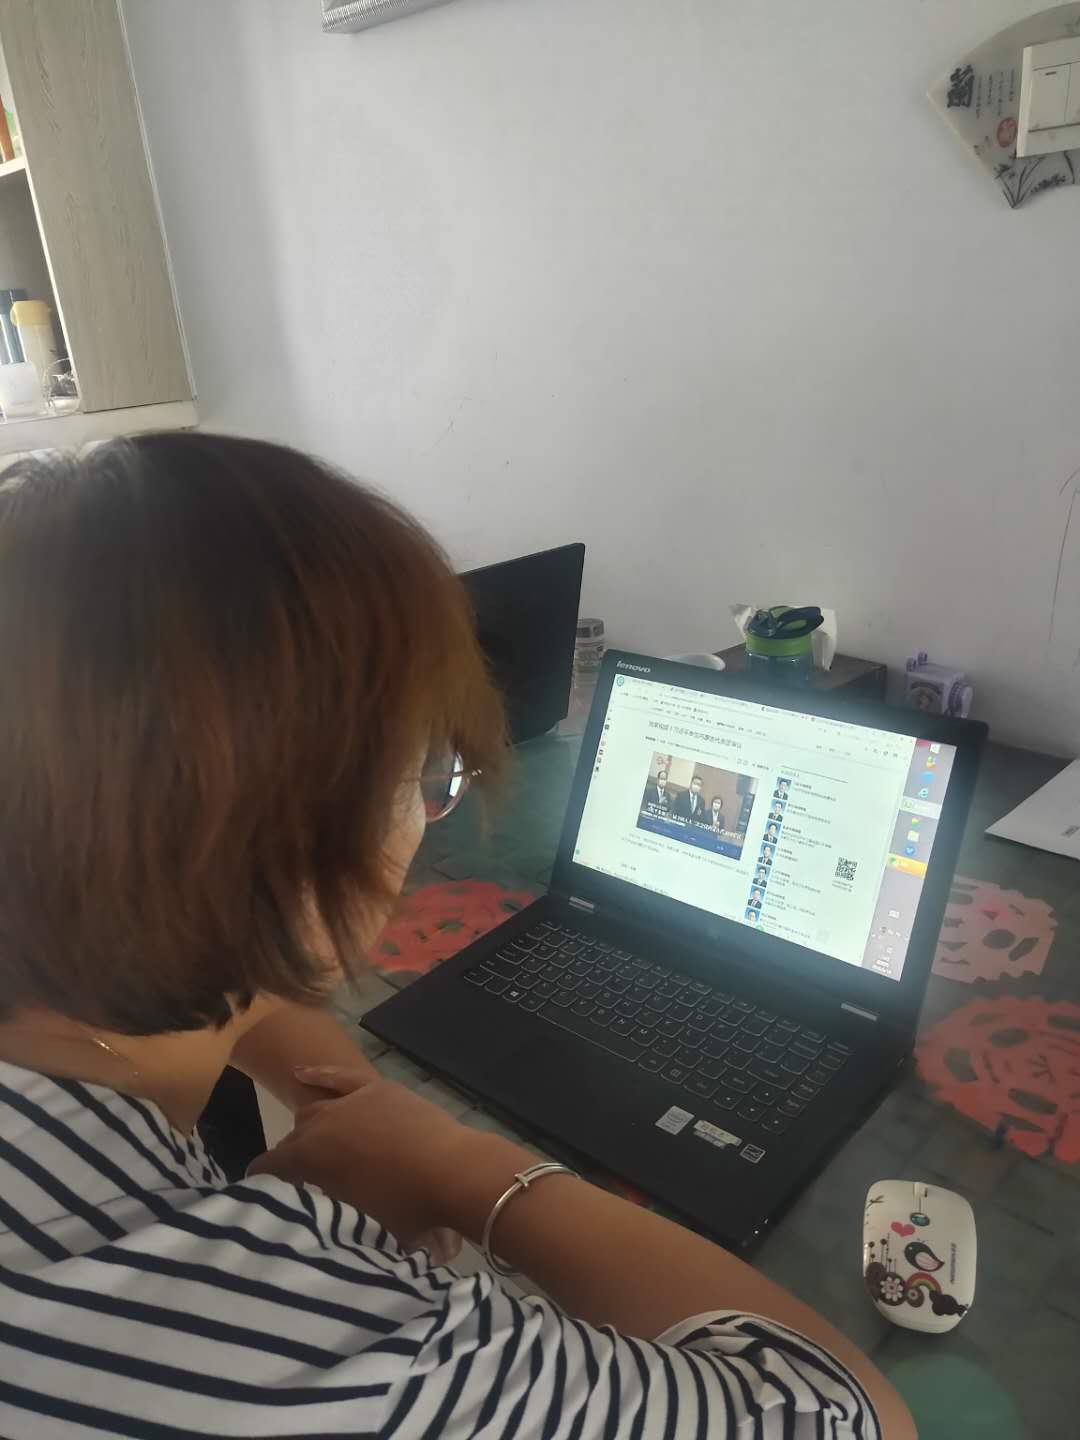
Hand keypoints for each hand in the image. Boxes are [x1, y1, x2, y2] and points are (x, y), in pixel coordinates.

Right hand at [247, 1066, 530, 1256]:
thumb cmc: (406, 1210)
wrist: (453, 1172)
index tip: (263, 1197)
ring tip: (316, 1143)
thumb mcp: (356, 1223)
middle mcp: (321, 1123)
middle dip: (293, 1158)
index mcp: (310, 1158)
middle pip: (295, 1138)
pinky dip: (320, 1075)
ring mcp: (350, 1101)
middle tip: (305, 1181)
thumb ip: (328, 1213)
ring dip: (311, 1127)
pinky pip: (340, 1077)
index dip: (263, 1182)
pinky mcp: (377, 1088)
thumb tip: (320, 1215)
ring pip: (316, 1110)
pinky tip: (302, 1073)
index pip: (269, 1166)